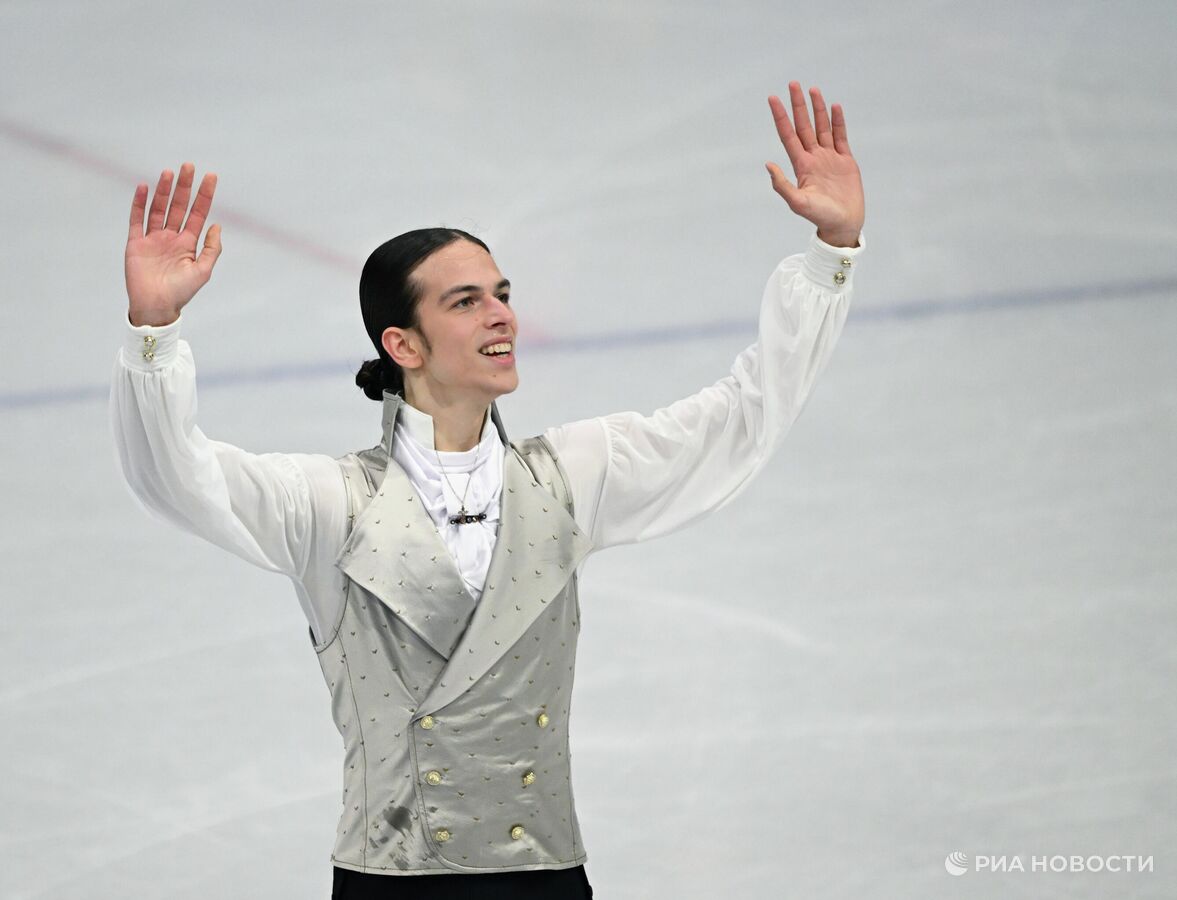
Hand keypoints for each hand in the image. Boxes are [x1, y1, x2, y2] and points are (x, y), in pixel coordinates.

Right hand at [125, 163, 220, 325]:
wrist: (156, 306)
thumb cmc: (181, 292)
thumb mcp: (203, 271)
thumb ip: (212, 249)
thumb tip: (217, 225)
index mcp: (188, 243)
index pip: (197, 213)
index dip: (204, 195)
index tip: (211, 176)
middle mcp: (171, 237)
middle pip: (178, 206)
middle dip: (184, 187)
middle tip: (189, 166)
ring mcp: (153, 239)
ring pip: (158, 208)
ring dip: (163, 190)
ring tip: (169, 173)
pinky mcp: (135, 243)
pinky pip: (136, 219)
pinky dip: (139, 203)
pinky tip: (144, 187)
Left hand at [766, 83, 863, 247]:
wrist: (843, 225)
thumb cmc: (819, 217)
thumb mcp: (798, 202)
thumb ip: (782, 184)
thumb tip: (768, 165)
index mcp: (801, 165)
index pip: (788, 135)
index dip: (781, 116)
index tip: (773, 98)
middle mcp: (814, 158)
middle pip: (804, 126)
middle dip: (798, 105)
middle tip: (793, 84)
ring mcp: (830, 158)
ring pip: (822, 127)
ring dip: (817, 109)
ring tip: (813, 90)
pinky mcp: (845, 161)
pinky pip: (841, 137)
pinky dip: (838, 122)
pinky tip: (834, 107)